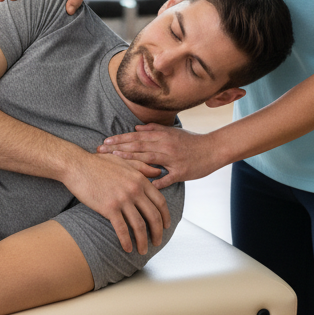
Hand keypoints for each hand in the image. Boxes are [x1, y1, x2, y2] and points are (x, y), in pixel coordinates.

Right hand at [62, 150, 170, 254]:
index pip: (160, 201)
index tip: (166, 226)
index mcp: (139, 179)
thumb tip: (158, 173)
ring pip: (139, 225)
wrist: (77, 165)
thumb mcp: (124, 161)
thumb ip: (142, 167)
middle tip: (157, 242)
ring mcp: (122, 199)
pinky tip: (127, 248)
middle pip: (153, 216)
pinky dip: (126, 241)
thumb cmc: (98, 163)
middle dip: (158, 232)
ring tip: (143, 250)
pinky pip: (122, 229)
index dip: (165, 216)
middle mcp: (134, 189)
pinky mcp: (109, 208)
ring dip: (143, 241)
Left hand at [100, 124, 224, 187]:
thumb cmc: (191, 141)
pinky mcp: (181, 172)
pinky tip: (142, 186)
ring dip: (130, 159)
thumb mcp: (172, 132)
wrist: (213, 149)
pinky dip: (154, 182)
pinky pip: (166, 178)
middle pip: (137, 146)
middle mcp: (165, 146)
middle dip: (118, 148)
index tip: (104, 142)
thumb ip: (154, 130)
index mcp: (162, 136)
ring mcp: (172, 159)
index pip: (136, 137)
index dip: (119, 139)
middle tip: (101, 151)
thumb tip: (136, 129)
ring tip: (114, 160)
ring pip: (148, 159)